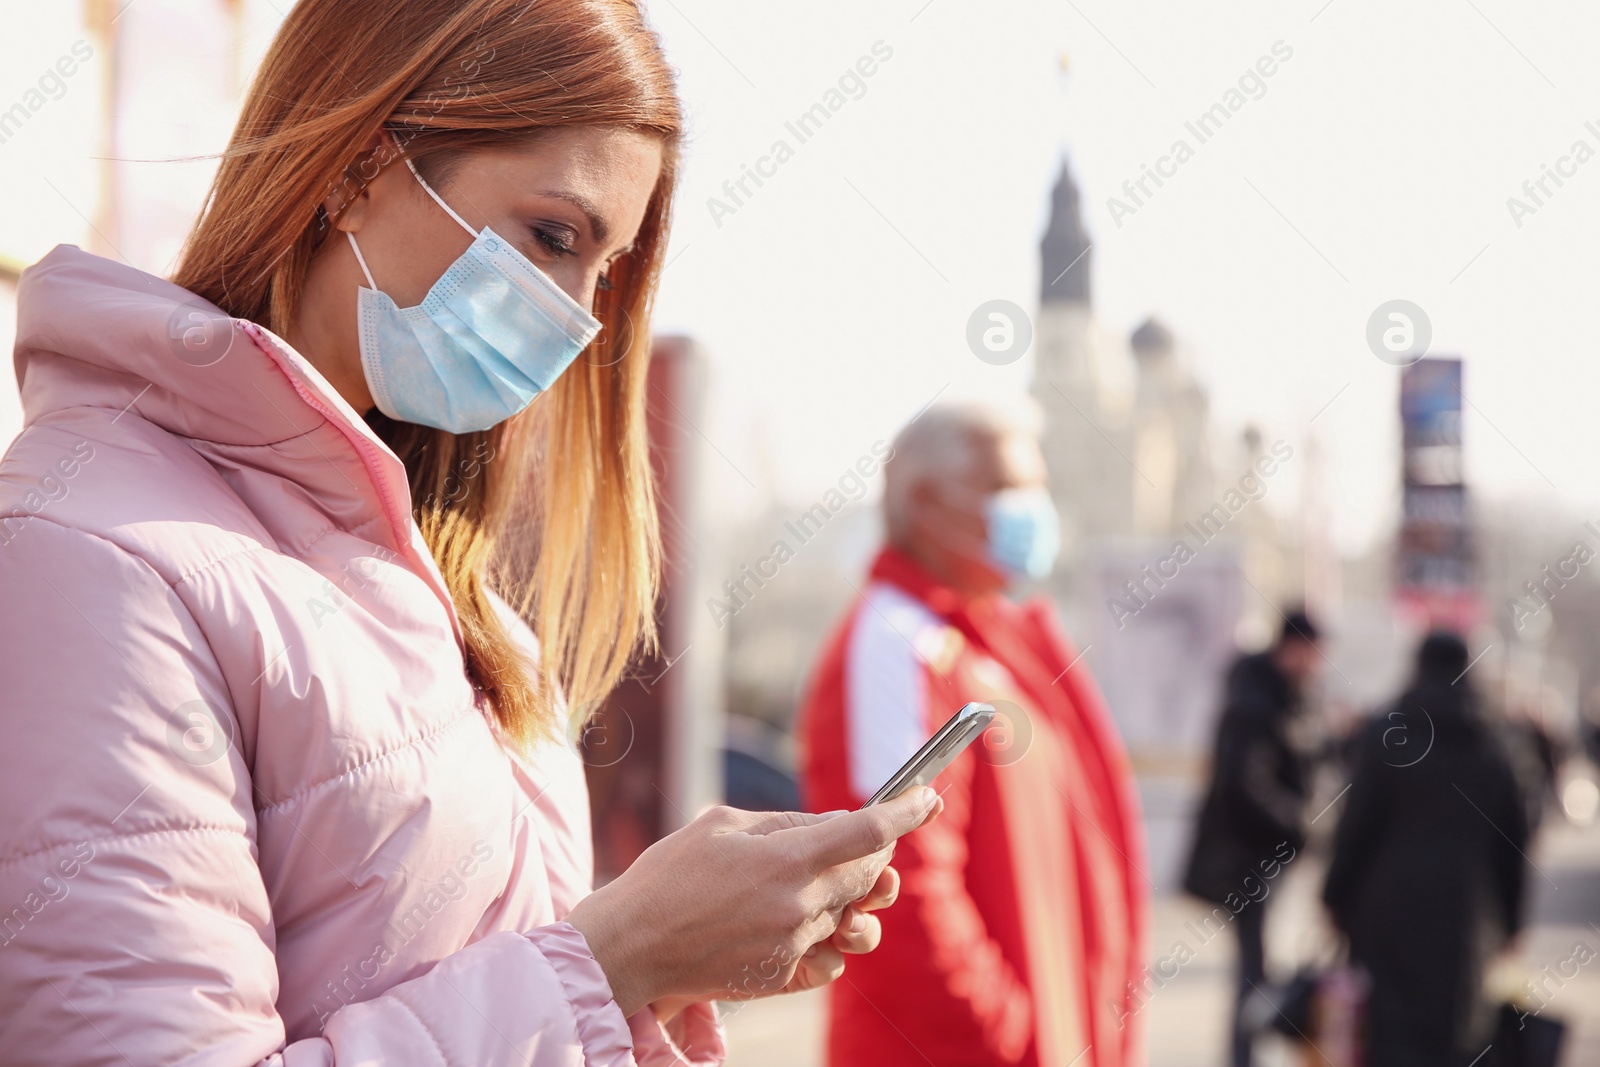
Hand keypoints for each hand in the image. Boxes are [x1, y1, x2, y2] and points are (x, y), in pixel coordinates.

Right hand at [566, 787, 939, 1016]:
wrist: (629, 947)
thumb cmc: (669, 876)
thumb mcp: (723, 825)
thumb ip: (785, 824)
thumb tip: (833, 826)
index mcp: (786, 859)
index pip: (869, 832)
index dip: (906, 812)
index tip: (929, 798)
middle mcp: (800, 905)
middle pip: (869, 874)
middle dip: (877, 855)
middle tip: (872, 841)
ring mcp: (793, 944)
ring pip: (853, 918)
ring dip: (852, 900)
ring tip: (831, 889)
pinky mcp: (781, 976)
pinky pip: (829, 958)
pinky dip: (826, 939)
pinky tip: (800, 925)